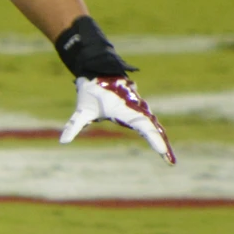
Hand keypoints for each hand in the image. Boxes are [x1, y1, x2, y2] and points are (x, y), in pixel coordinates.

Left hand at [61, 76, 175, 164]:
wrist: (99, 71)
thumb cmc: (92, 89)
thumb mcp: (82, 110)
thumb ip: (74, 125)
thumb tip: (63, 142)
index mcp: (126, 109)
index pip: (143, 126)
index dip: (153, 139)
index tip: (162, 151)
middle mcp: (136, 109)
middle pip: (154, 129)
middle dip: (162, 145)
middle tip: (170, 162)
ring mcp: (138, 109)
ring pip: (154, 126)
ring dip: (162, 141)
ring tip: (169, 159)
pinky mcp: (137, 110)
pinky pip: (150, 124)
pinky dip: (156, 135)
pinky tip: (162, 147)